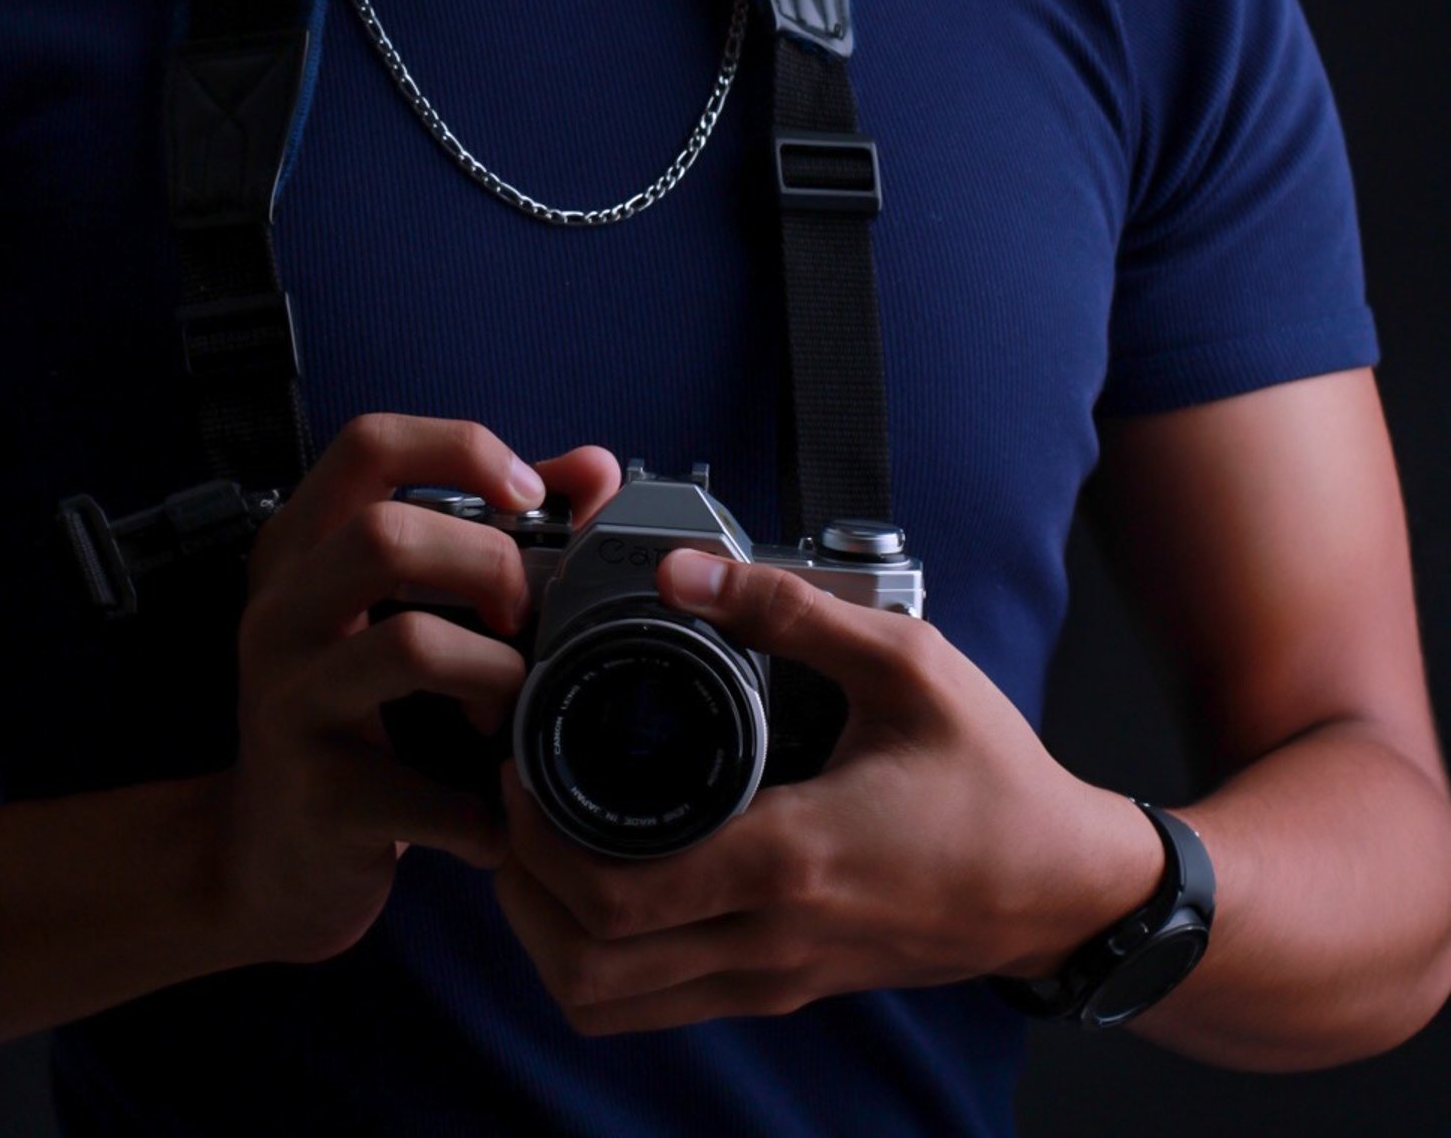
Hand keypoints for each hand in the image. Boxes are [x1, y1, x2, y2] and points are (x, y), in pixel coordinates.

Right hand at [214, 412, 619, 967]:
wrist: (271, 864)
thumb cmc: (358, 717)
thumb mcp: (397, 611)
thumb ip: (492, 534)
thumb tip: (593, 467)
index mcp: (300, 548)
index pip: (368, 444)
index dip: (459, 448)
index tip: (528, 494)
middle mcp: (278, 611)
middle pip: (385, 535)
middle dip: (487, 566)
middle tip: (521, 618)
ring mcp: (288, 702)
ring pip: (410, 644)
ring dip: (495, 678)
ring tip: (508, 714)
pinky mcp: (315, 795)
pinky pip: (425, 787)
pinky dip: (482, 809)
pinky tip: (490, 818)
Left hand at [493, 547, 1166, 1033]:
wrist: (1062, 889)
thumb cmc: (992, 776)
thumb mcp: (907, 663)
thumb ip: (789, 608)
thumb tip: (681, 568)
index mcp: (793, 860)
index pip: (619, 895)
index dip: (539, 839)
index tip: (517, 765)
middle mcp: (771, 939)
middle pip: (590, 967)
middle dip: (520, 887)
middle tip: (509, 798)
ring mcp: (773, 976)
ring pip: (611, 1004)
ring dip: (548, 934)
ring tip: (536, 839)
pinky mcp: (781, 986)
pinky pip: (655, 1004)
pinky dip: (597, 958)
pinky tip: (594, 877)